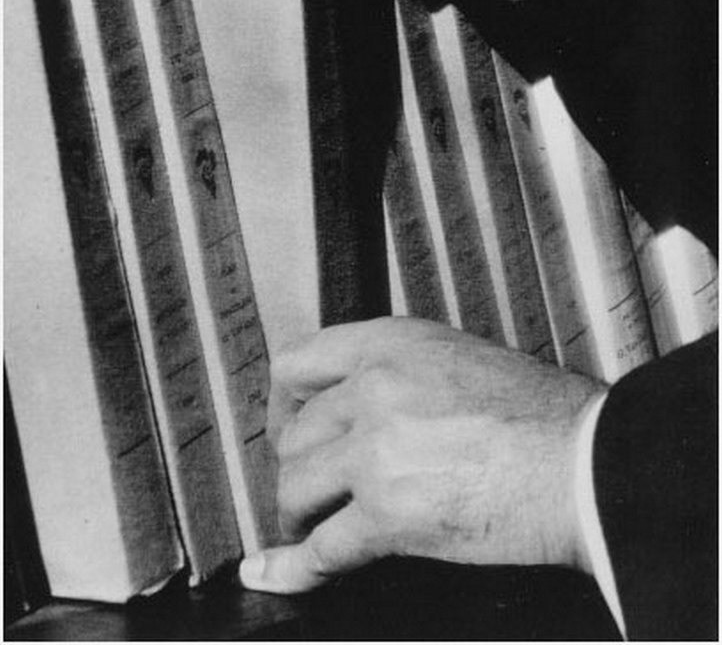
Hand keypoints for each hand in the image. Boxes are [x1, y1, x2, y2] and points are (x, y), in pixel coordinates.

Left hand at [240, 317, 606, 593]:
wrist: (583, 464)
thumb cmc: (542, 416)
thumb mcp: (457, 359)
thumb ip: (399, 373)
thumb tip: (357, 409)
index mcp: (392, 343)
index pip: (297, 365)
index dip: (282, 406)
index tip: (287, 430)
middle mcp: (376, 387)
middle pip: (294, 436)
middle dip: (299, 469)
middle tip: (313, 490)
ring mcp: (378, 450)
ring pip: (297, 488)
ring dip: (300, 515)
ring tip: (314, 527)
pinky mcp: (389, 513)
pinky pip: (320, 549)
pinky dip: (294, 569)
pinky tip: (276, 574)